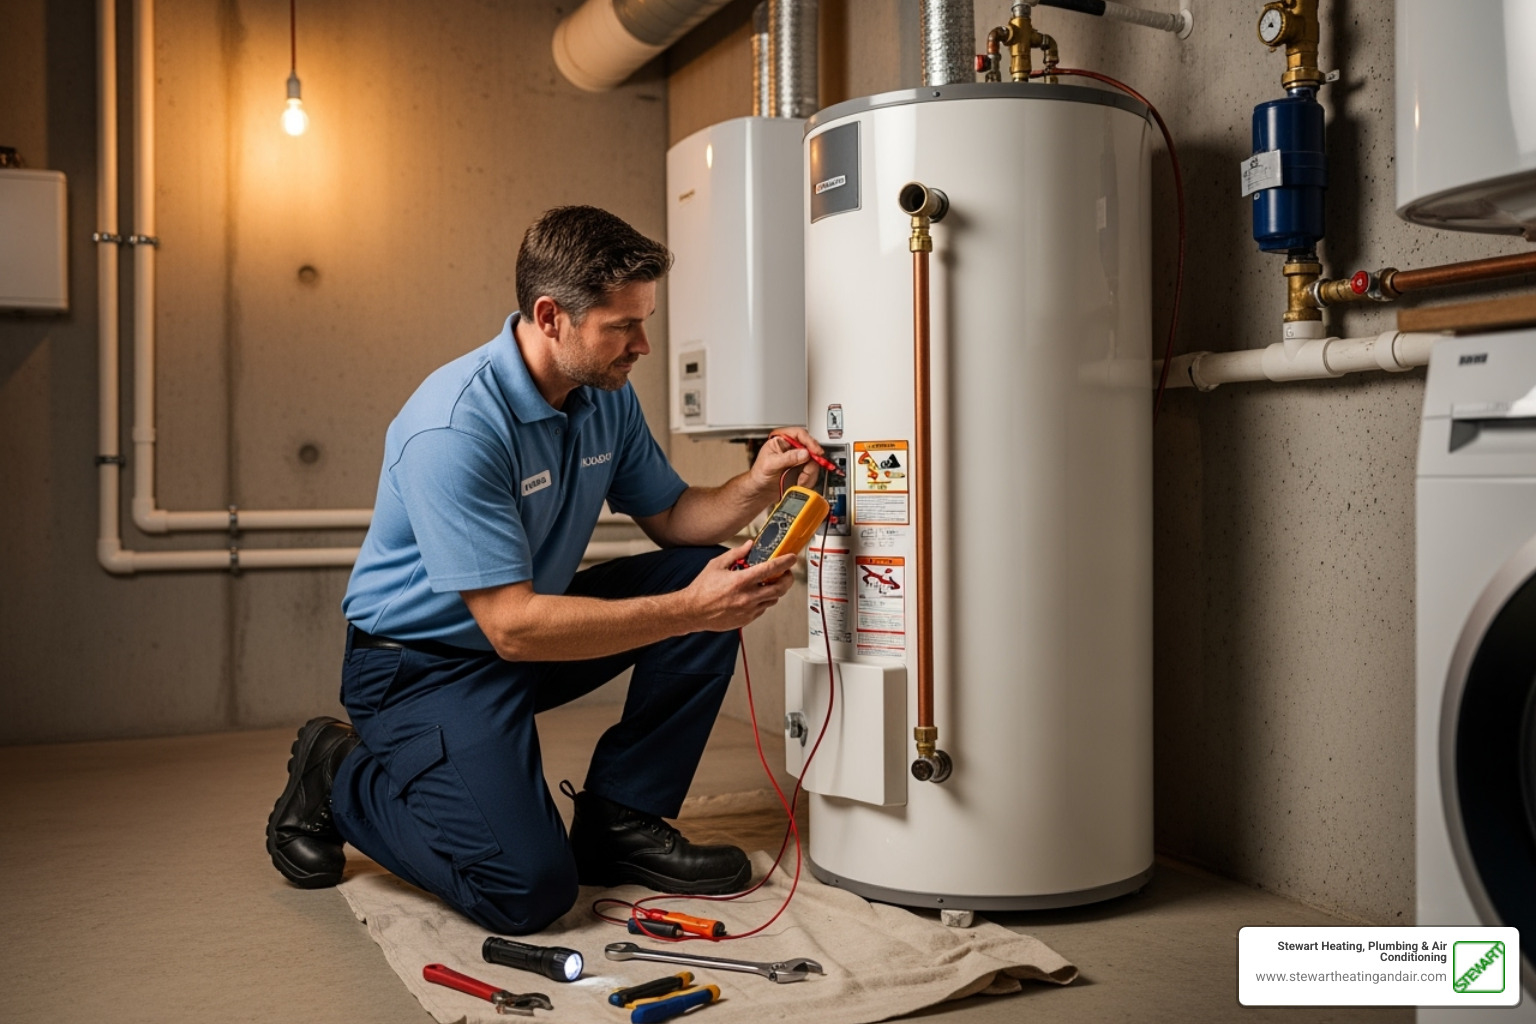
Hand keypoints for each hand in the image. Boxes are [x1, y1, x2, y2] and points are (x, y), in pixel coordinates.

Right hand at [679, 541, 796, 631]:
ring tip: (770, 583)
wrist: (693, 611)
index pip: (770, 569)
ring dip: (776, 590)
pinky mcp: (746, 619)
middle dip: (788, 579)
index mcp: (740, 580)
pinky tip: (757, 595)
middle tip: (787, 573)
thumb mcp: (716, 565)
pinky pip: (763, 609)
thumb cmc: (702, 589)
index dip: (785, 562)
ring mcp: (748, 610)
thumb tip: (749, 545)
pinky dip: (764, 601)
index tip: (792, 558)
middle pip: (779, 588)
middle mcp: (747, 596)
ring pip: (773, 599)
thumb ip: (736, 553)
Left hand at [750, 428, 824, 497]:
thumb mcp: (770, 464)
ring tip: (798, 481)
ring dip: (808, 474)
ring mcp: (798, 459)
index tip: (816, 451)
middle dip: (810, 462)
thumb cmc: (759, 474)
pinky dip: (808, 480)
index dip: (810, 442)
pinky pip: (812, 473)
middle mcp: (791, 447)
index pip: (800, 434)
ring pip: (813, 462)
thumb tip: (804, 453)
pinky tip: (799, 483)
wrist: (760, 490)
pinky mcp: (802, 470)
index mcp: (781, 440)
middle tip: (806, 472)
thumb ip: (787, 458)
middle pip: (810, 448)